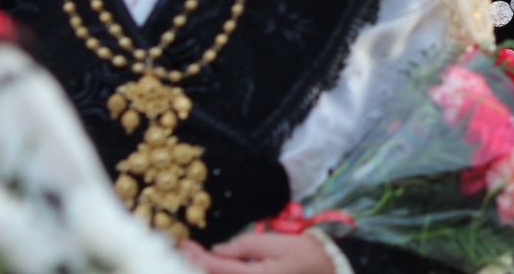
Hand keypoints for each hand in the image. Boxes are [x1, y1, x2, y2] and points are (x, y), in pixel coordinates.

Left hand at [180, 233, 335, 273]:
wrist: (328, 273)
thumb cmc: (307, 256)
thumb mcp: (280, 243)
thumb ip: (247, 245)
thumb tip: (218, 250)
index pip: (218, 268)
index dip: (197, 257)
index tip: (185, 245)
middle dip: (194, 267)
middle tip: (184, 253)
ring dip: (207, 271)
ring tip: (196, 259)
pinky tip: (215, 266)